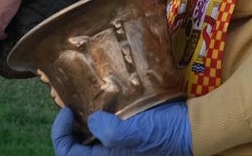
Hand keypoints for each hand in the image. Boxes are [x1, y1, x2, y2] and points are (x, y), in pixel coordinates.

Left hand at [51, 102, 191, 155]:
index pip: (69, 154)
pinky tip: (104, 101)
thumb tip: (92, 121)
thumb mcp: (134, 133)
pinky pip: (106, 129)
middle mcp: (111, 155)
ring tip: (85, 101)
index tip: (67, 111)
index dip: (60, 133)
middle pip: (77, 146)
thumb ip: (110, 131)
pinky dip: (100, 116)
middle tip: (72, 104)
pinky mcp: (129, 134)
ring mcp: (120, 146)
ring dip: (83, 121)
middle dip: (69, 127)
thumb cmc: (163, 132)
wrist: (191, 128)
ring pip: (90, 137)